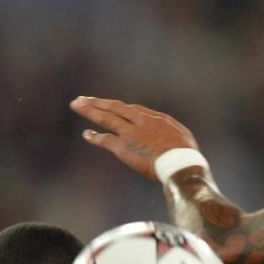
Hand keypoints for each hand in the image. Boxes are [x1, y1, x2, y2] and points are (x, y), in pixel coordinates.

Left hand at [70, 97, 198, 181]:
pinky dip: (94, 138)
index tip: (110, 107)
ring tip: (76, 105)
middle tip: (82, 99)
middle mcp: (140, 121)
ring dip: (89, 111)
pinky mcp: (123, 147)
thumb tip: (169, 136)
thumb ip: (170, 133)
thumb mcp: (182, 137)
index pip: (133, 110)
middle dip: (97, 102)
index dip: (119, 108)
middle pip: (115, 107)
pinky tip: (86, 135)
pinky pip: (105, 140)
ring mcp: (130, 133)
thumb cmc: (186, 155)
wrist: (180, 164)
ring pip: (106, 118)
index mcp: (155, 118)